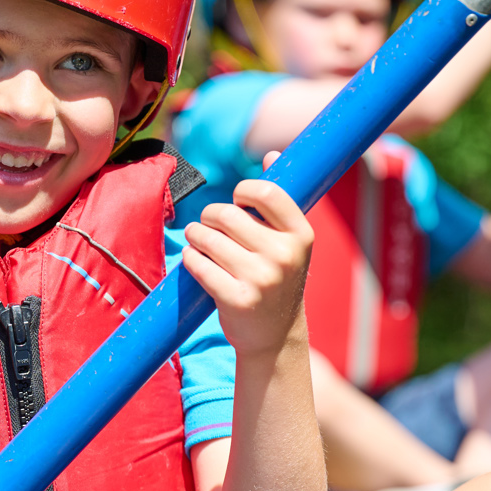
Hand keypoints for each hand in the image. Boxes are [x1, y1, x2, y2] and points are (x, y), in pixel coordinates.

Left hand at [182, 160, 312, 357]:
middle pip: (226, 214)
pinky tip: (194, 260)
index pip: (266, 191)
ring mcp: (261, 279)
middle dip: (209, 216)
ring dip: (194, 236)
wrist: (275, 336)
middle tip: (207, 226)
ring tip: (198, 241)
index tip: (237, 203)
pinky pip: (198, 265)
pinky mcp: (237, 299)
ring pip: (207, 238)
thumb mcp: (289, 242)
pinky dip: (190, 259)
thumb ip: (279, 201)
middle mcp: (284, 255)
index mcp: (301, 235)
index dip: (243, 192)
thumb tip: (272, 154)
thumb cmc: (277, 279)